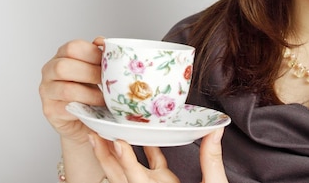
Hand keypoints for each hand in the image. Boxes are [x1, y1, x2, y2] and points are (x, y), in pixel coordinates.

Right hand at [39, 36, 104, 142]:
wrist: (84, 118)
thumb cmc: (90, 89)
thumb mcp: (95, 69)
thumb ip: (98, 55)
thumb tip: (101, 41)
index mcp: (61, 55)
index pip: (73, 47)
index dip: (93, 54)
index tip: (108, 63)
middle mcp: (49, 70)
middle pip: (63, 67)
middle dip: (90, 73)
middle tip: (107, 81)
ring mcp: (47, 91)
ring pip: (67, 89)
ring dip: (91, 94)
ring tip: (105, 98)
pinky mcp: (50, 110)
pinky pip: (67, 108)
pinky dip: (85, 108)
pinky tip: (95, 109)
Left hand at [89, 128, 228, 182]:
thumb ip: (211, 160)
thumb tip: (215, 132)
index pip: (138, 179)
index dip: (126, 160)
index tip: (118, 143)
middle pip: (120, 177)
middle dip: (105, 157)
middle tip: (94, 135)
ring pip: (127, 173)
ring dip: (114, 154)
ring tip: (103, 134)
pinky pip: (147, 167)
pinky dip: (141, 152)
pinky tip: (139, 136)